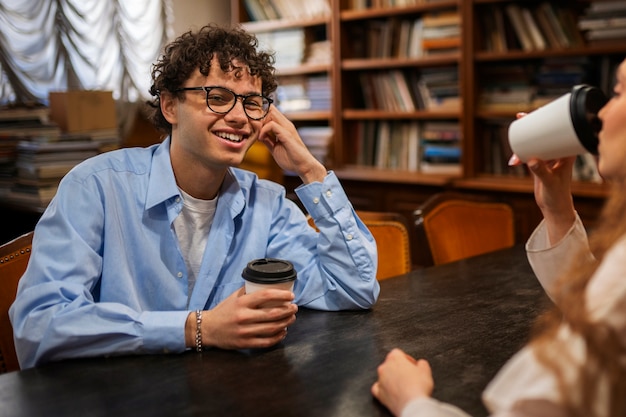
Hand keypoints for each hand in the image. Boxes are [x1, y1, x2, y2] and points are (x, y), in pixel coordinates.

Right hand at [196, 287, 297, 349]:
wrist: (207, 329)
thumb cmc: (223, 311)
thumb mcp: (234, 297)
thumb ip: (248, 291)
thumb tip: (266, 284)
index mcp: (241, 303)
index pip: (265, 295)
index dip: (281, 295)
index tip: (291, 295)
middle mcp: (244, 317)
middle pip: (272, 313)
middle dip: (288, 310)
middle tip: (294, 308)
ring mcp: (245, 331)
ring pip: (272, 328)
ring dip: (285, 323)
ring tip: (291, 318)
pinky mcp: (245, 343)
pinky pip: (266, 341)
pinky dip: (278, 337)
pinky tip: (283, 332)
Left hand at [257, 106, 326, 183]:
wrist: (303, 166)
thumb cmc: (291, 159)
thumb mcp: (275, 148)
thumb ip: (268, 140)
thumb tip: (259, 135)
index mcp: (284, 127)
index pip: (271, 112)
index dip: (260, 116)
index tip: (253, 126)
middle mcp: (286, 124)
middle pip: (270, 109)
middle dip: (258, 116)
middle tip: (253, 128)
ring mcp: (287, 128)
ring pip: (271, 113)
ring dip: (260, 122)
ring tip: (256, 133)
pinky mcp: (287, 134)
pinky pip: (272, 125)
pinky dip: (263, 130)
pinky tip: (261, 138)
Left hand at [371, 349, 433, 415]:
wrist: (412, 404)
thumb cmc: (418, 387)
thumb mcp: (425, 370)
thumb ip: (422, 363)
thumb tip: (420, 363)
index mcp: (394, 358)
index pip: (398, 353)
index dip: (407, 359)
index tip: (413, 365)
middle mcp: (384, 368)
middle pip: (390, 364)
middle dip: (399, 368)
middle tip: (409, 375)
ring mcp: (380, 380)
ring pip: (384, 376)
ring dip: (392, 378)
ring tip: (403, 385)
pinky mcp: (379, 393)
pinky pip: (377, 388)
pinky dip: (383, 388)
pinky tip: (390, 390)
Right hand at [508, 113, 575, 243]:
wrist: (554, 208)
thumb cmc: (558, 195)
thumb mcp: (550, 182)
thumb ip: (541, 171)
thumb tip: (531, 160)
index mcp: (566, 153)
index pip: (559, 131)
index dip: (547, 119)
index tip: (535, 113)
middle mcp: (558, 153)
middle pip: (545, 134)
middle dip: (532, 125)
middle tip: (520, 117)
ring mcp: (548, 159)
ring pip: (535, 144)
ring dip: (524, 142)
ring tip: (514, 147)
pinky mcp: (539, 165)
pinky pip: (529, 153)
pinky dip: (520, 154)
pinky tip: (514, 160)